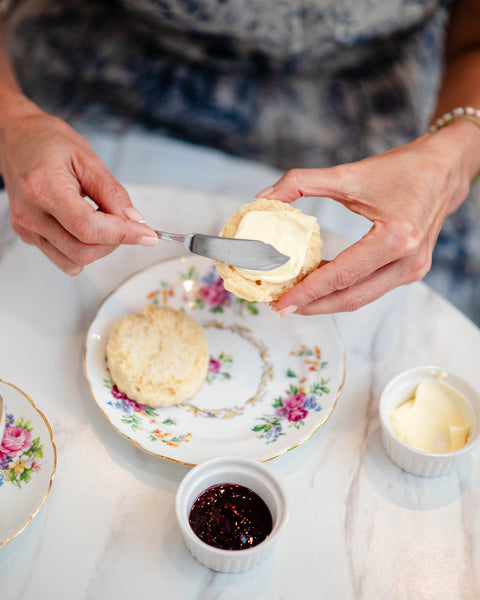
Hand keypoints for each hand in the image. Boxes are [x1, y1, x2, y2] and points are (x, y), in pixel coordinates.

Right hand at [0, 102, 156, 274]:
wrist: (15, 138)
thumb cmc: (47, 142)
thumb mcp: (88, 158)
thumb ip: (113, 193)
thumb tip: (135, 221)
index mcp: (43, 188)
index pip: (89, 228)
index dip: (123, 235)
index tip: (148, 235)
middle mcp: (30, 214)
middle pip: (83, 251)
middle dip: (114, 242)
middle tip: (125, 222)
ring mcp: (26, 228)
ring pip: (74, 261)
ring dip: (99, 248)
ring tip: (101, 219)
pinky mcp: (28, 236)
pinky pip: (64, 258)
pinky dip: (83, 249)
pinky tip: (85, 226)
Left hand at [257, 129, 473, 314]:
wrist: (445, 169)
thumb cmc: (402, 168)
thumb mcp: (349, 173)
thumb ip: (302, 182)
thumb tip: (264, 196)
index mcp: (395, 238)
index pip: (341, 275)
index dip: (307, 292)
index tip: (279, 304)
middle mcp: (408, 261)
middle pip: (351, 298)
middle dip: (313, 306)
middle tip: (280, 307)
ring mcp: (413, 271)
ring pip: (361, 297)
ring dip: (327, 301)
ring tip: (295, 297)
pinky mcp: (412, 271)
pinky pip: (371, 287)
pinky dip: (344, 289)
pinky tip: (319, 282)